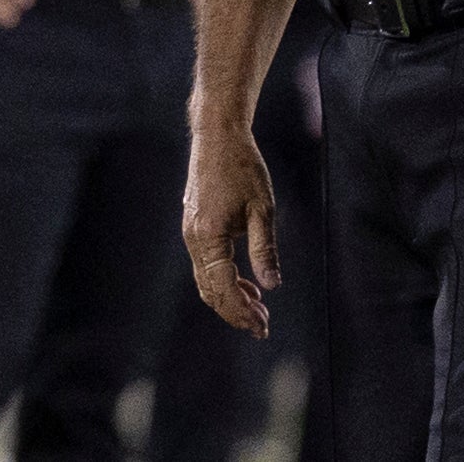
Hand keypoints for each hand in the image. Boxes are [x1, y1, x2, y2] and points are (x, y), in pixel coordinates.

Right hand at [181, 126, 278, 337]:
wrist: (218, 137)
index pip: (223, 288)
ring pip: (206, 280)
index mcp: (209, 237)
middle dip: (236, 311)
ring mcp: (191, 233)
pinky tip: (245, 282)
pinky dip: (223, 279)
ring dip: (230, 297)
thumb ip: (265, 250)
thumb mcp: (263, 209)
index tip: (263, 326)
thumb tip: (272, 286)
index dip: (242, 312)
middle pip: (210, 290)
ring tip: (258, 308)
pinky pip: (206, 264)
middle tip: (263, 325)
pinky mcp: (195, 226)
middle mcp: (194, 239)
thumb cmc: (243, 167)